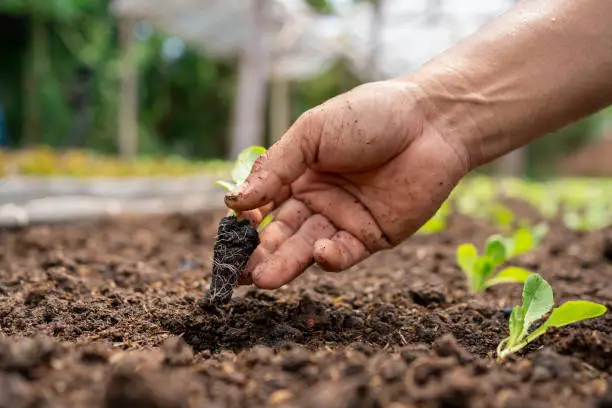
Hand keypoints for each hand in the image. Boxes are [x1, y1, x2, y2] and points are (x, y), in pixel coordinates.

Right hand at [225, 80, 469, 288]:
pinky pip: (345, 253)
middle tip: (239, 273)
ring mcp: (344, 220)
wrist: (432, 121)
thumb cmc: (370, 116)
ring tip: (263, 278)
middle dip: (259, 253)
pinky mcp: (372, 236)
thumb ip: (275, 167)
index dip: (248, 219)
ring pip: (307, 248)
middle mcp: (317, 201)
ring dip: (284, 264)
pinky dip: (330, 257)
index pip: (263, 205)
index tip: (236, 227)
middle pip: (282, 233)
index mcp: (298, 174)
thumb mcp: (313, 133)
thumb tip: (235, 201)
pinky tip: (320, 252)